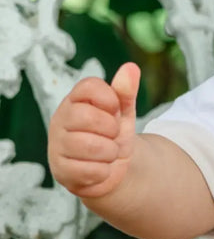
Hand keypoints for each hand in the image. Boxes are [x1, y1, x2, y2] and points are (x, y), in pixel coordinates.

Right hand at [47, 62, 140, 198]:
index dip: (110, 99)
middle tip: (112, 135)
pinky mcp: (61, 171)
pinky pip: (90, 170)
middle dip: (111, 129)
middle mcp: (60, 120)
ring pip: (89, 146)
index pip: (89, 87)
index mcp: (74, 100)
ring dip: (110, 152)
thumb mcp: (123, 112)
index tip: (115, 110)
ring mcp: (57, 146)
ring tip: (108, 153)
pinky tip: (100, 168)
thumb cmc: (112, 134)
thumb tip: (131, 67)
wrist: (111, 168)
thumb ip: (125, 91)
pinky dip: (104, 171)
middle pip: (87, 117)